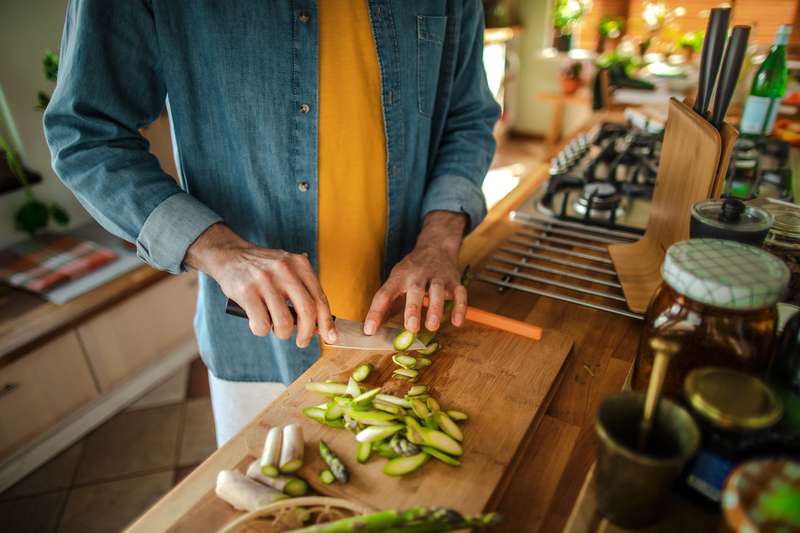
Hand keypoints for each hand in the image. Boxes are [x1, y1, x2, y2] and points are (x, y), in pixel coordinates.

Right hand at [183, 223, 336, 347]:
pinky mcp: (247, 292)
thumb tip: (319, 325)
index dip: (327, 322)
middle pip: (307, 310)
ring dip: (282, 333)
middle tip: (302, 342)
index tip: (331, 337)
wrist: (231, 255)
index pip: (320, 298)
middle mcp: (285, 270)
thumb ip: (303, 291)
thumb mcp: (288, 270)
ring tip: (276, 329)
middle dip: (307, 333)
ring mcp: (265, 280)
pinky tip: (258, 323)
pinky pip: (262, 324)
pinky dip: (262, 331)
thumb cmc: (263, 269)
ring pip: (284, 322)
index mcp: (299, 265)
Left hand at [364, 211, 467, 334]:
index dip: (375, 312)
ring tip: (432, 326)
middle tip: (411, 328)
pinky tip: (457, 322)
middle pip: (415, 290)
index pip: (384, 294)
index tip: (369, 330)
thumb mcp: (396, 279)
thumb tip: (372, 325)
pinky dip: (460, 307)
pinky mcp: (453, 281)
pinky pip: (459, 293)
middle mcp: (417, 275)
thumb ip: (387, 302)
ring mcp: (437, 277)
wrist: (436, 245)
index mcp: (399, 277)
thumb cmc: (412, 269)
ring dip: (435, 308)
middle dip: (413, 309)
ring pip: (437, 291)